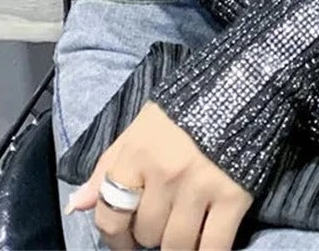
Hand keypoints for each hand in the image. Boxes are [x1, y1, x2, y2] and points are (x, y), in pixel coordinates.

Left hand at [62, 99, 253, 250]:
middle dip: (150, 233)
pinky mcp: (234, 196)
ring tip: (183, 230)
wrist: (243, 84)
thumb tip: (75, 206)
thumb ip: (108, 165)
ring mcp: (200, 186)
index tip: (125, 239)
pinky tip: (206, 244)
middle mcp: (165, 173)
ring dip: (177, 244)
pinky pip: (214, 247)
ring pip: (176, 245)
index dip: (114, 236)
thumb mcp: (141, 126)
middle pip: (146, 233)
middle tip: (163, 219)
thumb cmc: (186, 105)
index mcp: (138, 152)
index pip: (110, 214)